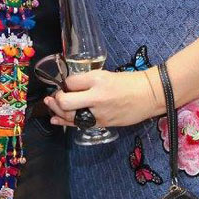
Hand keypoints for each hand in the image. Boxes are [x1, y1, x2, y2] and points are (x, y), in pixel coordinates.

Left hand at [44, 68, 159, 128]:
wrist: (149, 95)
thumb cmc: (128, 82)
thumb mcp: (106, 74)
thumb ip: (88, 81)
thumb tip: (70, 86)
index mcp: (98, 79)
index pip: (71, 82)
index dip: (65, 83)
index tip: (66, 84)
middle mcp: (97, 96)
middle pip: (66, 101)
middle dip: (56, 99)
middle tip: (54, 96)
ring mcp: (99, 113)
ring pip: (70, 116)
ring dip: (57, 111)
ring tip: (50, 106)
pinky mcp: (103, 123)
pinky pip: (79, 124)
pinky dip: (65, 122)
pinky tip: (56, 120)